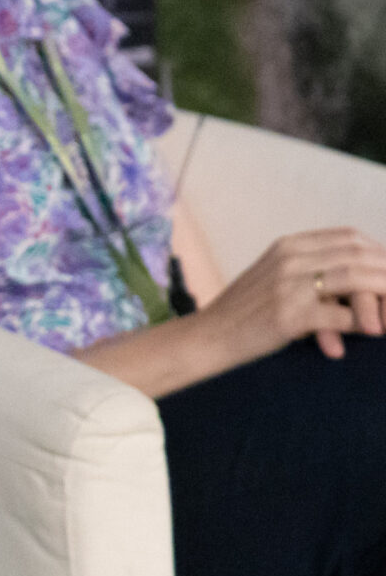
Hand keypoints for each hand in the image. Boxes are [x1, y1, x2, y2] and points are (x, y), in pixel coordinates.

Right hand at [200, 227, 385, 365]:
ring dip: (382, 297)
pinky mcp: (288, 315)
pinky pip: (341, 315)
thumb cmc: (243, 313)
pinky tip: (364, 334)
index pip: (349, 237)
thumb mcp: (274, 278)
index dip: (379, 253)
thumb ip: (309, 270)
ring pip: (356, 279)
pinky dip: (360, 324)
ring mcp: (288, 285)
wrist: (207, 337)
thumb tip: (361, 280)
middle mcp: (289, 259)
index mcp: (288, 246)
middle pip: (359, 255)